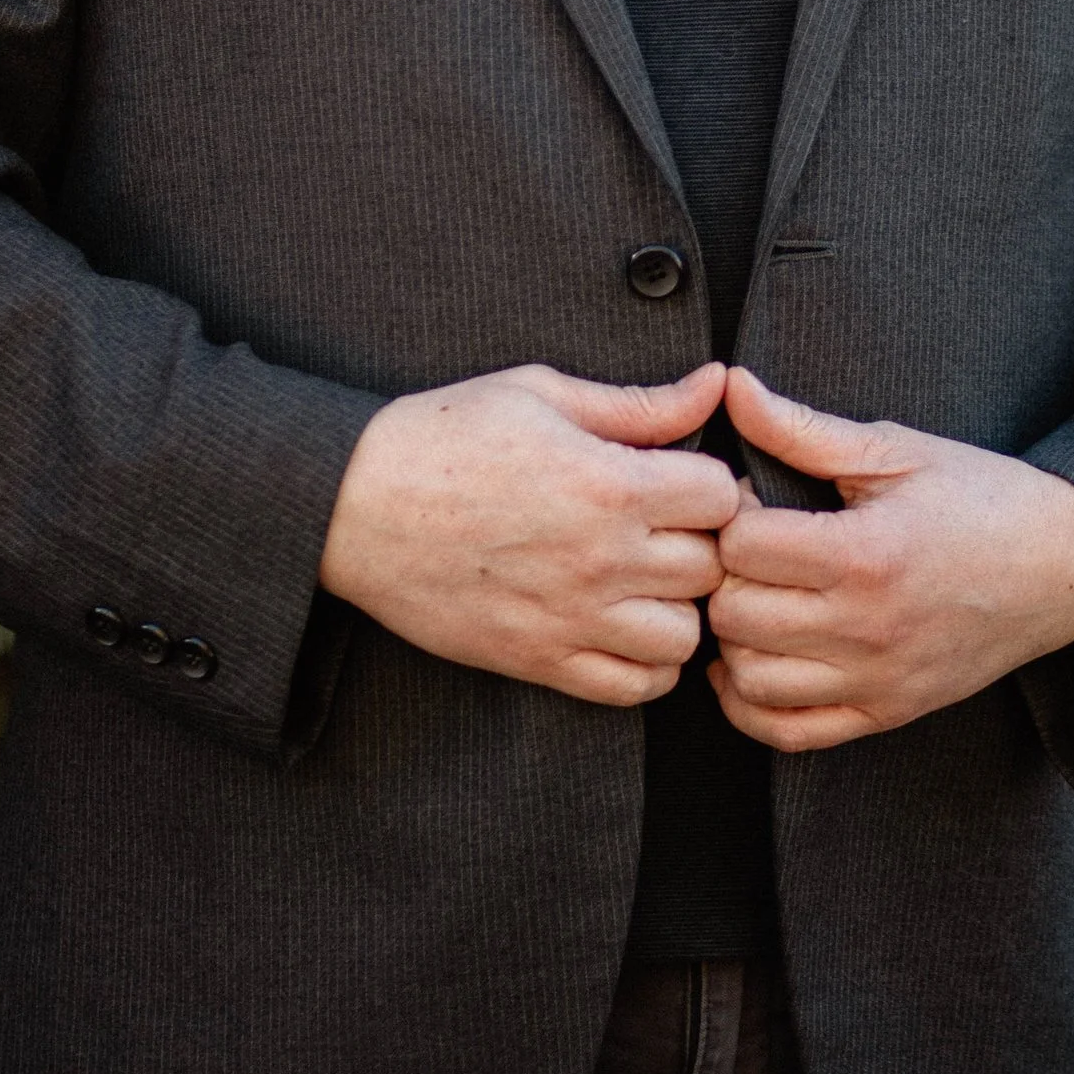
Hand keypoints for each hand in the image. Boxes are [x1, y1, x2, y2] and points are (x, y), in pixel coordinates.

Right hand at [320, 357, 737, 705]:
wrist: (351, 504)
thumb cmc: (442, 436)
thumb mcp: (539, 393)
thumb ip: (638, 402)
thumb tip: (715, 385)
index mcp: (605, 483)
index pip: (722, 496)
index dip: (713, 483)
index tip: (685, 480)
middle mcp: (598, 558)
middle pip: (712, 568)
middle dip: (700, 543)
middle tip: (670, 528)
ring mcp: (570, 618)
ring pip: (685, 637)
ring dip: (678, 607)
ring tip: (648, 580)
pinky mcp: (539, 662)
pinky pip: (634, 688)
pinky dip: (646, 665)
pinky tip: (624, 625)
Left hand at [706, 363, 1073, 752]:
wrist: (1065, 565)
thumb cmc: (980, 497)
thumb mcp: (897, 450)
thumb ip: (803, 428)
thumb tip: (733, 387)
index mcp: (867, 554)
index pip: (741, 545)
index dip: (733, 514)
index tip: (755, 501)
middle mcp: (868, 628)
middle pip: (734, 614)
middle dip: (725, 574)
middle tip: (748, 550)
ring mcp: (877, 680)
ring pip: (749, 679)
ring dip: (734, 638)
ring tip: (756, 598)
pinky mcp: (887, 713)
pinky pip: (788, 732)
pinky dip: (752, 702)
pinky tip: (757, 657)